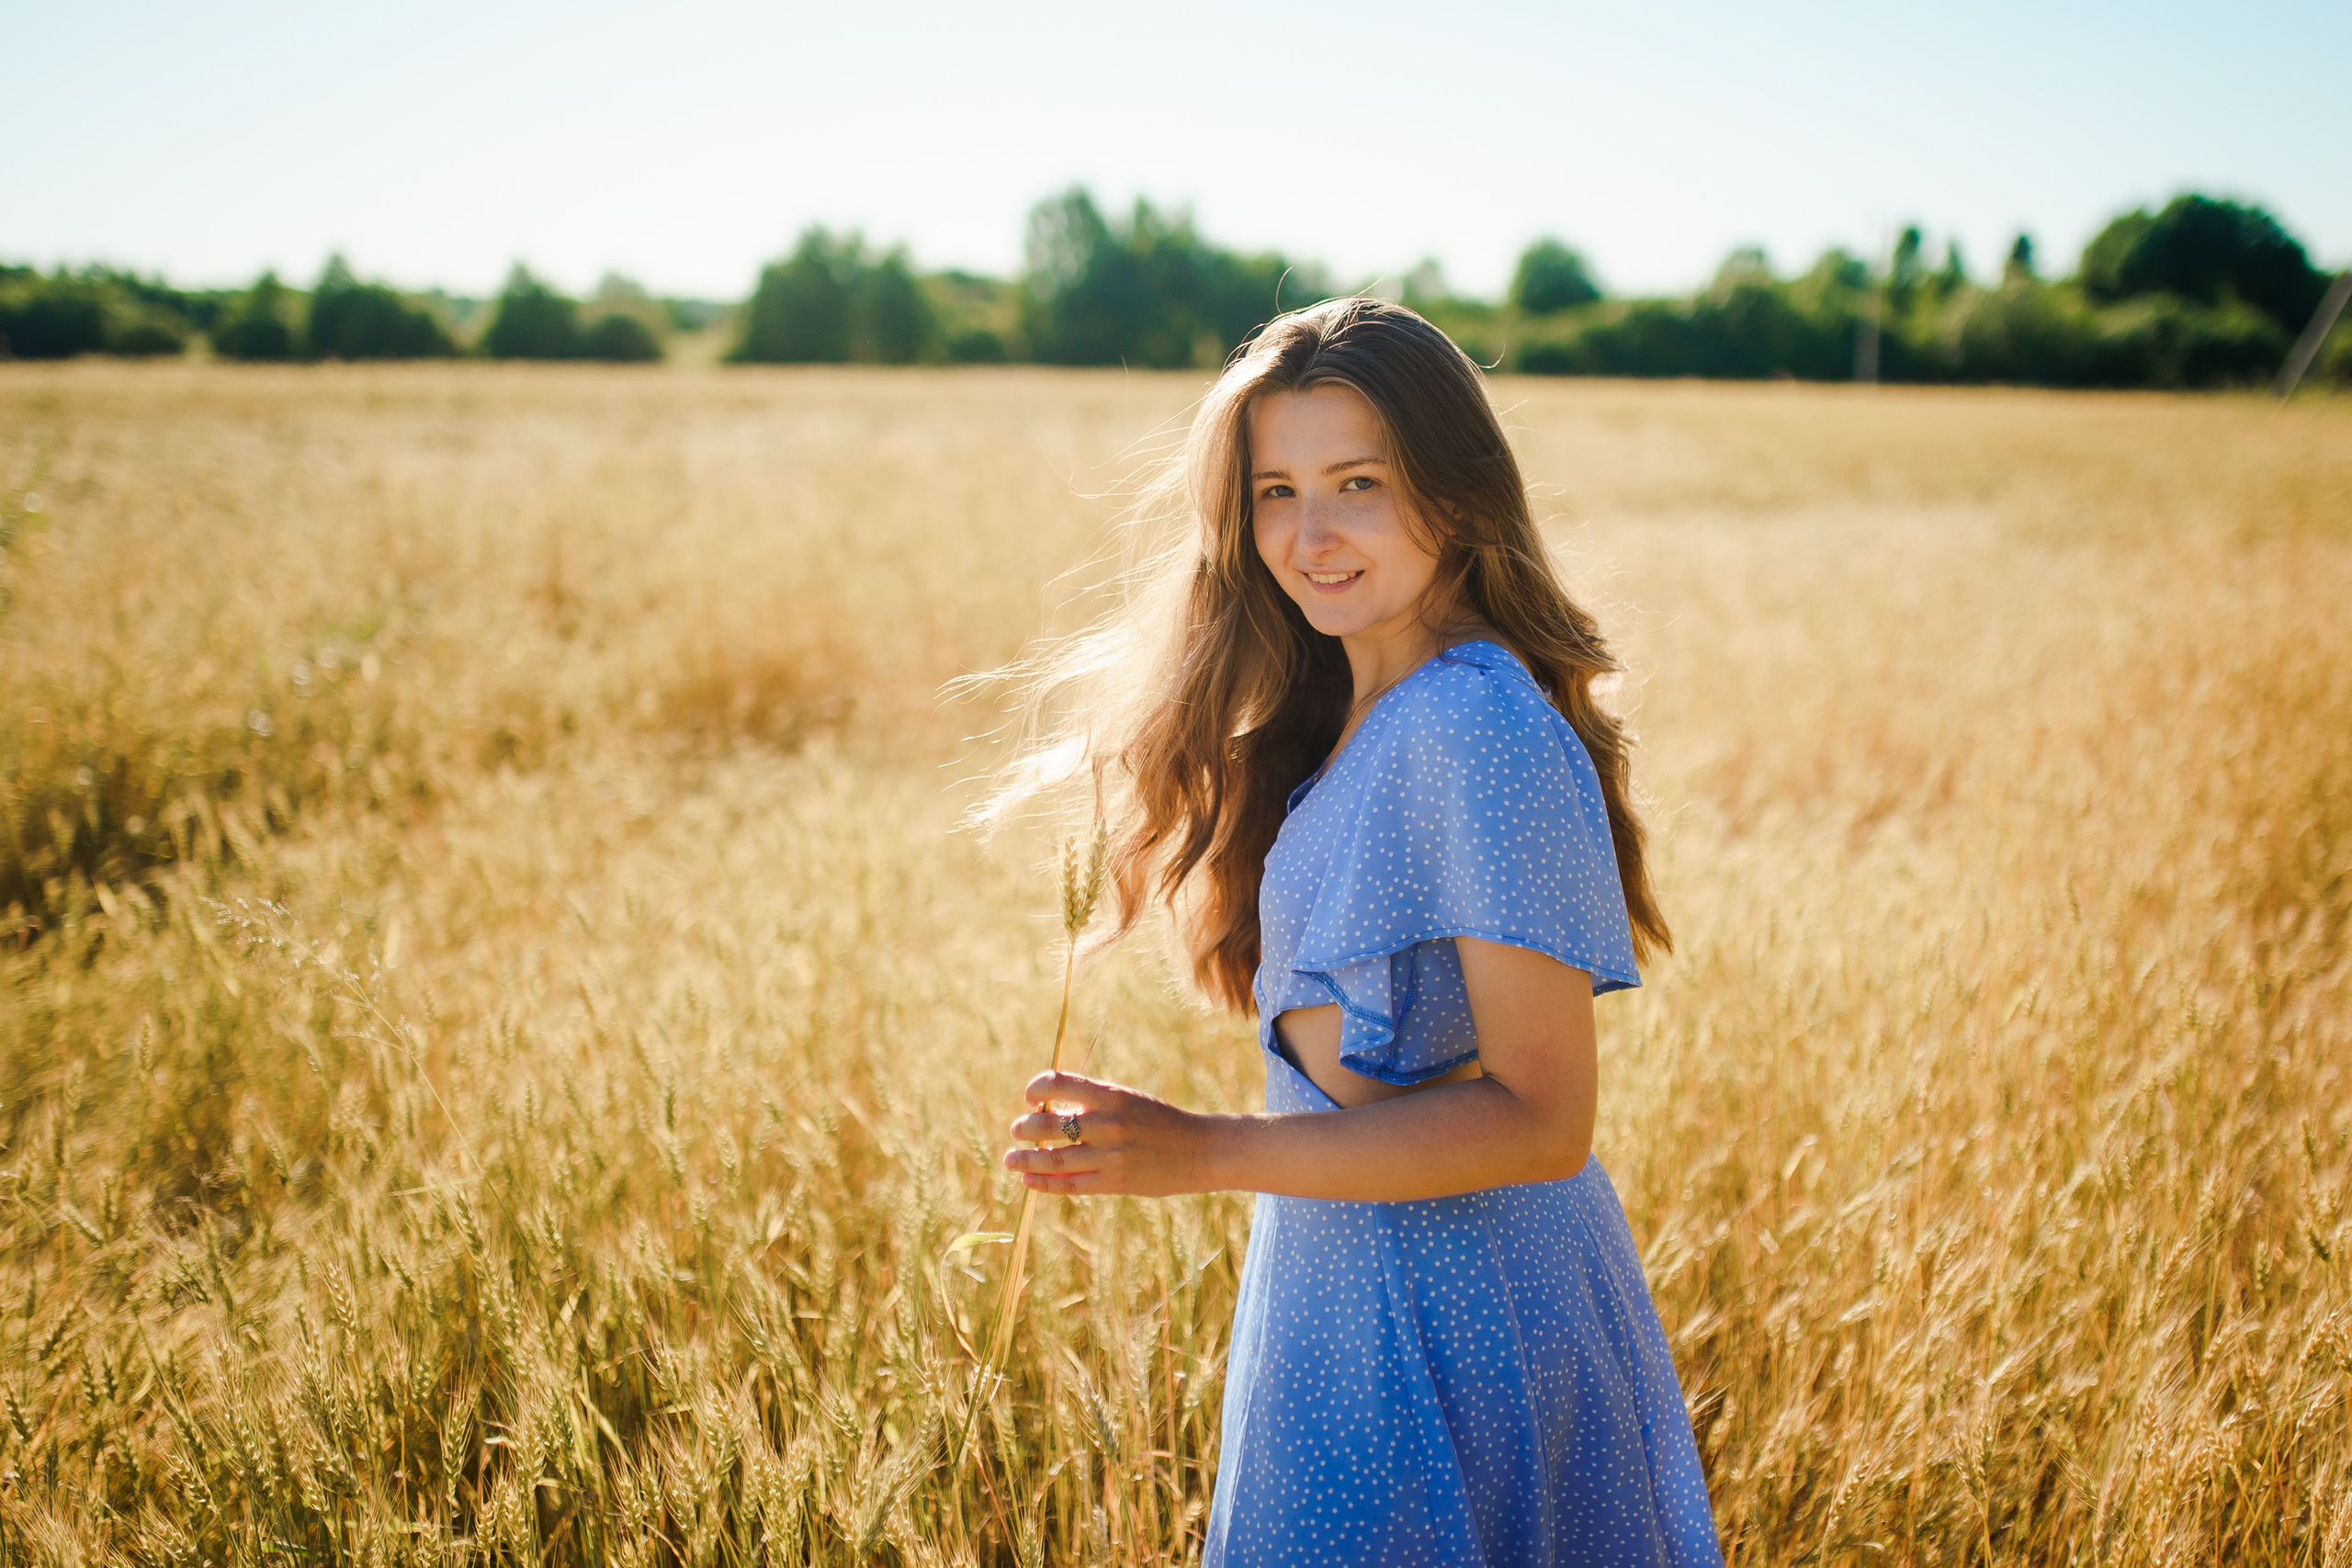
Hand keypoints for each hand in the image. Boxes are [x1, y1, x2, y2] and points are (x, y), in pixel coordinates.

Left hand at [1003, 1071, 1212, 1196]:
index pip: (1059, 1083)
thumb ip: (1092, 1105)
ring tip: (1010, 1159)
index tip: (1030, 1099)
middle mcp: (1108, 1123)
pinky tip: (1028, 1181)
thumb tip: (1050, 1112)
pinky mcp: (1115, 1183)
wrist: (1200, 1150)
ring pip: (1055, 1159)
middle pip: (1049, 1125)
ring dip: (1026, 1160)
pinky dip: (1045, 1183)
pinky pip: (1071, 1185)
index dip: (1036, 1089)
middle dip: (1024, 1128)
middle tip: (1016, 1131)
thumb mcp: (1128, 1101)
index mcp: (1111, 1095)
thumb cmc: (1160, 1122)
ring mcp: (1111, 1156)